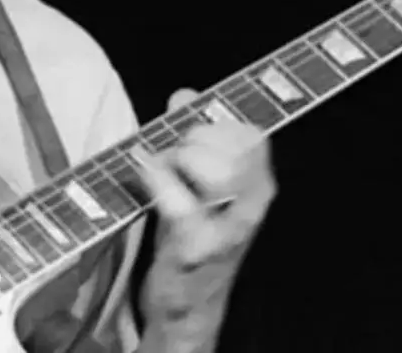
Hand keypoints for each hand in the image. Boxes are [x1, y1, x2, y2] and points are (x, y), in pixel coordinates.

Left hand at [135, 89, 276, 347]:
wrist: (187, 305)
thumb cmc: (193, 236)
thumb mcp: (199, 185)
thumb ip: (194, 135)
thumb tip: (185, 95)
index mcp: (258, 185)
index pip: (251, 134)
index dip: (213, 125)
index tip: (189, 136)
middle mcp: (252, 205)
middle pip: (235, 145)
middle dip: (194, 141)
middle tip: (172, 159)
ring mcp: (227, 229)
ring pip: (212, 168)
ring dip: (177, 161)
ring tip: (161, 174)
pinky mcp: (197, 249)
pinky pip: (179, 203)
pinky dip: (156, 181)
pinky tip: (143, 174)